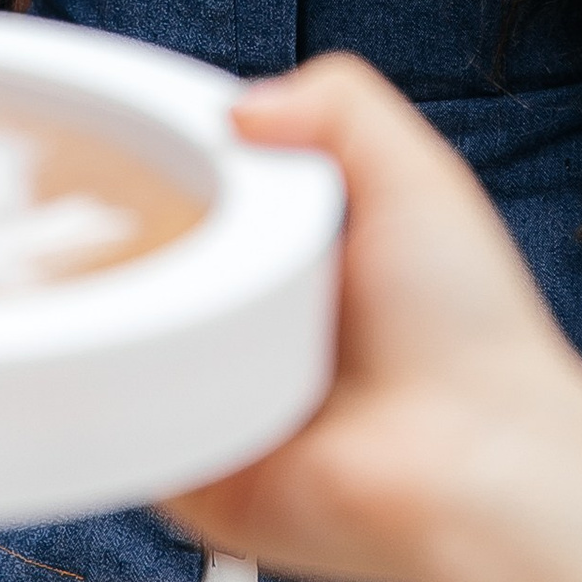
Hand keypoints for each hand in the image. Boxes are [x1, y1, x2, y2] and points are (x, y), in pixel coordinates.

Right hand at [162, 54, 581, 581]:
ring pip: (129, 345)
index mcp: (301, 260)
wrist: (472, 462)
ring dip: (118, 315)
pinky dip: (118, 399)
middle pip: (152, 269)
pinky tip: (127, 357)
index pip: (206, 203)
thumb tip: (234, 109)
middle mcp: (256, 330)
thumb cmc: (466, 333)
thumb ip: (337, 106)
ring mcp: (220, 404)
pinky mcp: (195, 476)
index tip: (131, 148)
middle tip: (110, 215)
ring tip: (119, 285)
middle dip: (126, 240)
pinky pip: (125, 432)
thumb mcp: (416, 174)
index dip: (167, 175)